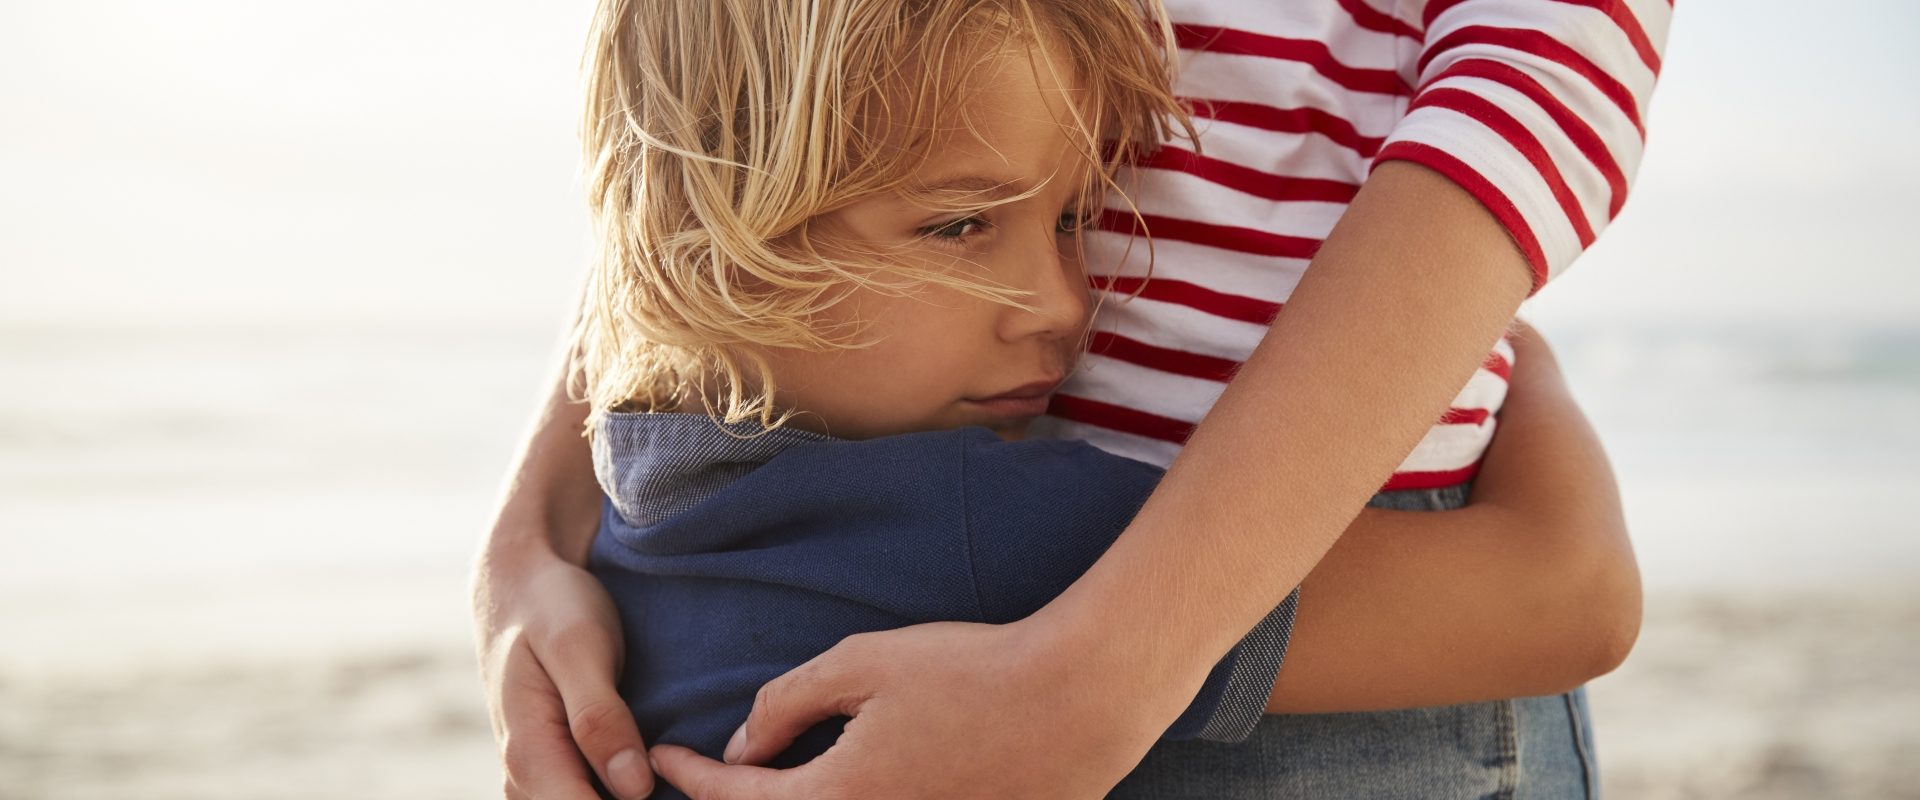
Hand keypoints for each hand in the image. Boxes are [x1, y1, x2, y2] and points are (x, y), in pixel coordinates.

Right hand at [473, 550, 654, 798]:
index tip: (673, 785)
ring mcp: (538, 777)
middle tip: (690, 775)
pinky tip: (659, 769)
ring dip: (632, 797)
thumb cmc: (551, 609)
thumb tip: (633, 788)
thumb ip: (599, 718)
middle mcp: (526, 778)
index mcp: (530, 755)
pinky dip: (622, 788)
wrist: (519, 587)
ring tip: (677, 770)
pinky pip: (588, 795)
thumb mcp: (579, 648)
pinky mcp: (556, 768)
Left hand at [649, 618, 1184, 798]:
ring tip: (773, 780)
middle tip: (714, 775)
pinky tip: (847, 782)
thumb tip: (744, 742)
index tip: (663, 761)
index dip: (693, 779)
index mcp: (838, 796)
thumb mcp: (865, 665)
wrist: (1076, 698)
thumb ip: (789, 703)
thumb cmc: (971, 671)